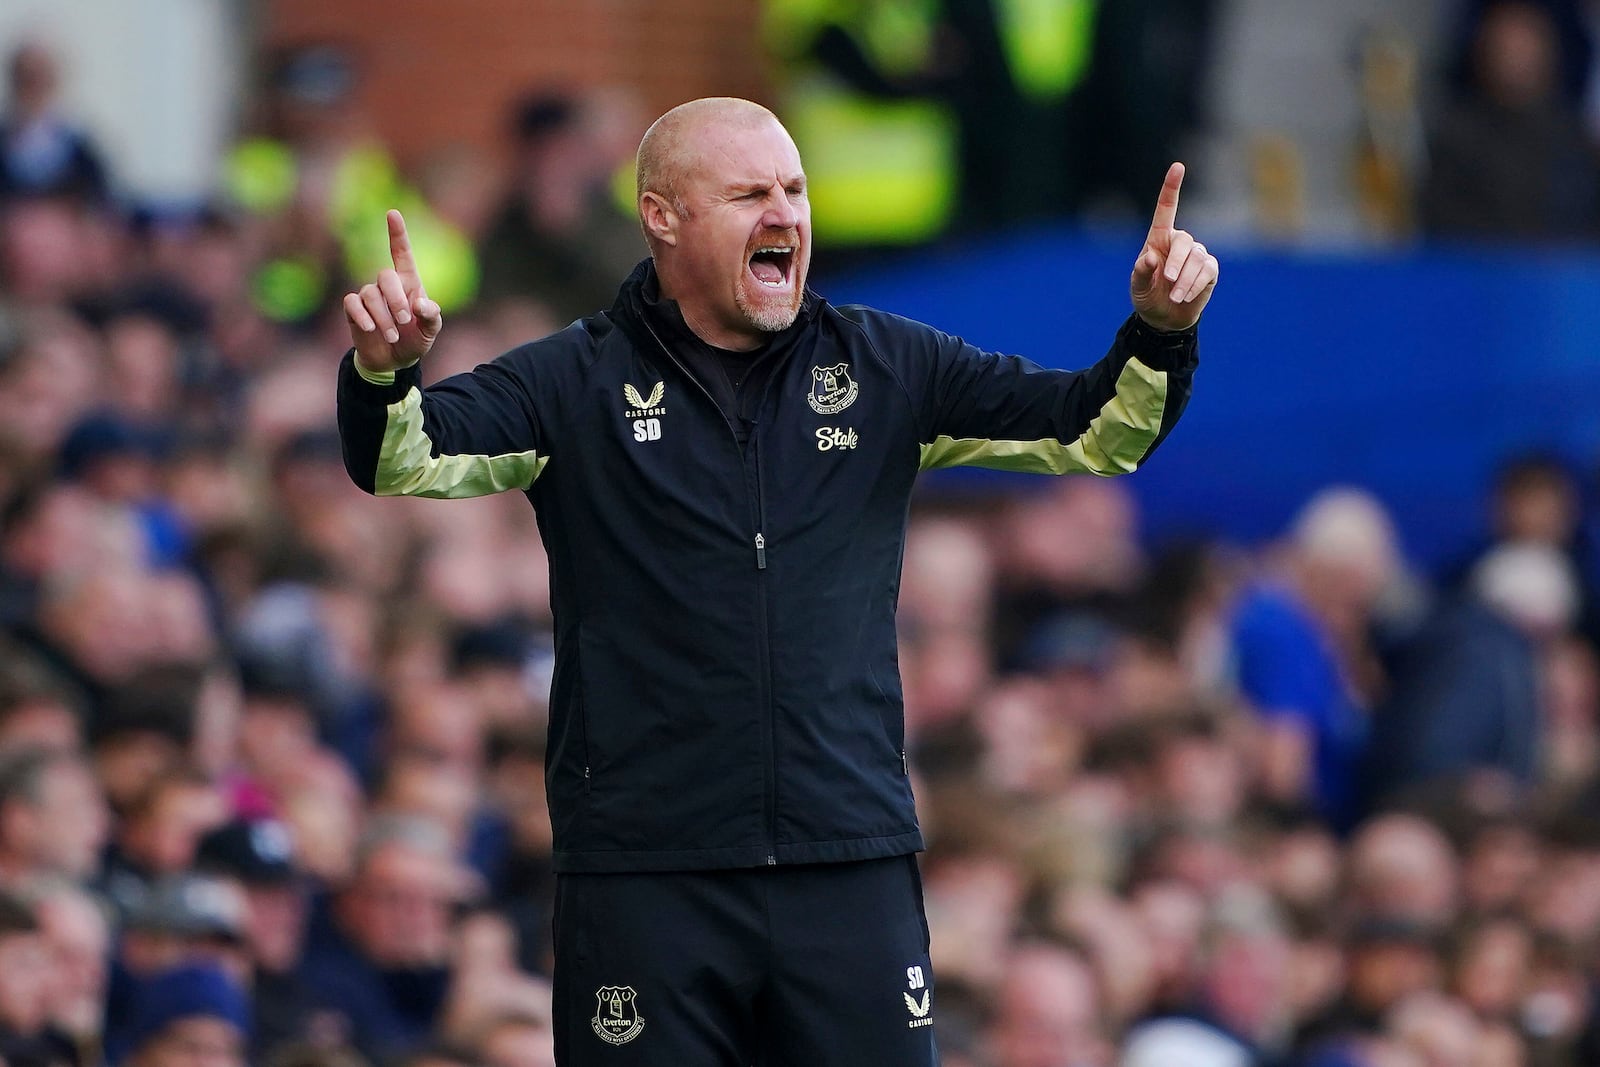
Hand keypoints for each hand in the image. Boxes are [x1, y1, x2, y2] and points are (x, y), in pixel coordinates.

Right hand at [343, 210, 442, 372]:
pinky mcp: (354, 310)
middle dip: (395, 299)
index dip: (397, 233)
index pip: (402, 253)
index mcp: (409, 283)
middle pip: (385, 276)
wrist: (395, 361)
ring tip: (393, 336)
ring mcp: (369, 296)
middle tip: (404, 321)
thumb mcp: (431, 331)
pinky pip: (352, 303)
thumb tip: (419, 304)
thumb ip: (431, 316)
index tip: (392, 213)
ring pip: (369, 294)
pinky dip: (362, 316)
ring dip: (383, 317)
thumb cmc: (415, 340)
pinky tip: (371, 329)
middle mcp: (387, 286)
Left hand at [1130, 163, 1218, 331]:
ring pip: (1196, 259)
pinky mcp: (1209, 269)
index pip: (1166, 209)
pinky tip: (1185, 297)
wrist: (1164, 317)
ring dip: (1184, 280)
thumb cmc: (1147, 295)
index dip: (1172, 187)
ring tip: (1174, 297)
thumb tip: (1153, 257)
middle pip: (1184, 242)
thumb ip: (1141, 271)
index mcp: (1159, 239)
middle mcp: (1180, 242)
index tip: (1178, 167)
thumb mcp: (1137, 285)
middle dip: (1176, 263)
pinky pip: (1206, 271)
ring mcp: (1197, 254)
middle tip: (1167, 281)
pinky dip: (1194, 285)